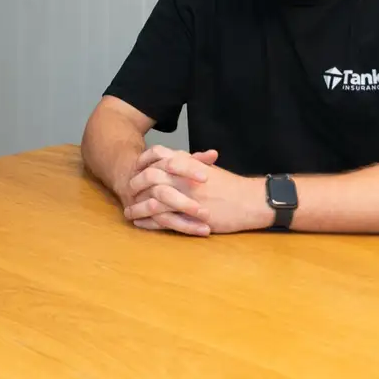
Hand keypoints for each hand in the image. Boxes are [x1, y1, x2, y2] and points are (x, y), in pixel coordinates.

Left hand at [124, 146, 270, 235]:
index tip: (136, 169)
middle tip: (128, 190)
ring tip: (129, 211)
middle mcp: (183, 177)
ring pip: (151, 200)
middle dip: (135, 183)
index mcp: (187, 163)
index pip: (157, 155)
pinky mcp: (188, 215)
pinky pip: (161, 218)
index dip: (143, 161)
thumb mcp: (209, 168)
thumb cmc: (231, 186)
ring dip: (137, 206)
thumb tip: (175, 158)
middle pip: (149, 176)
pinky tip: (140, 223)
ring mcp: (184, 196)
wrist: (250, 201)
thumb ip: (190, 162)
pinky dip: (148, 221)